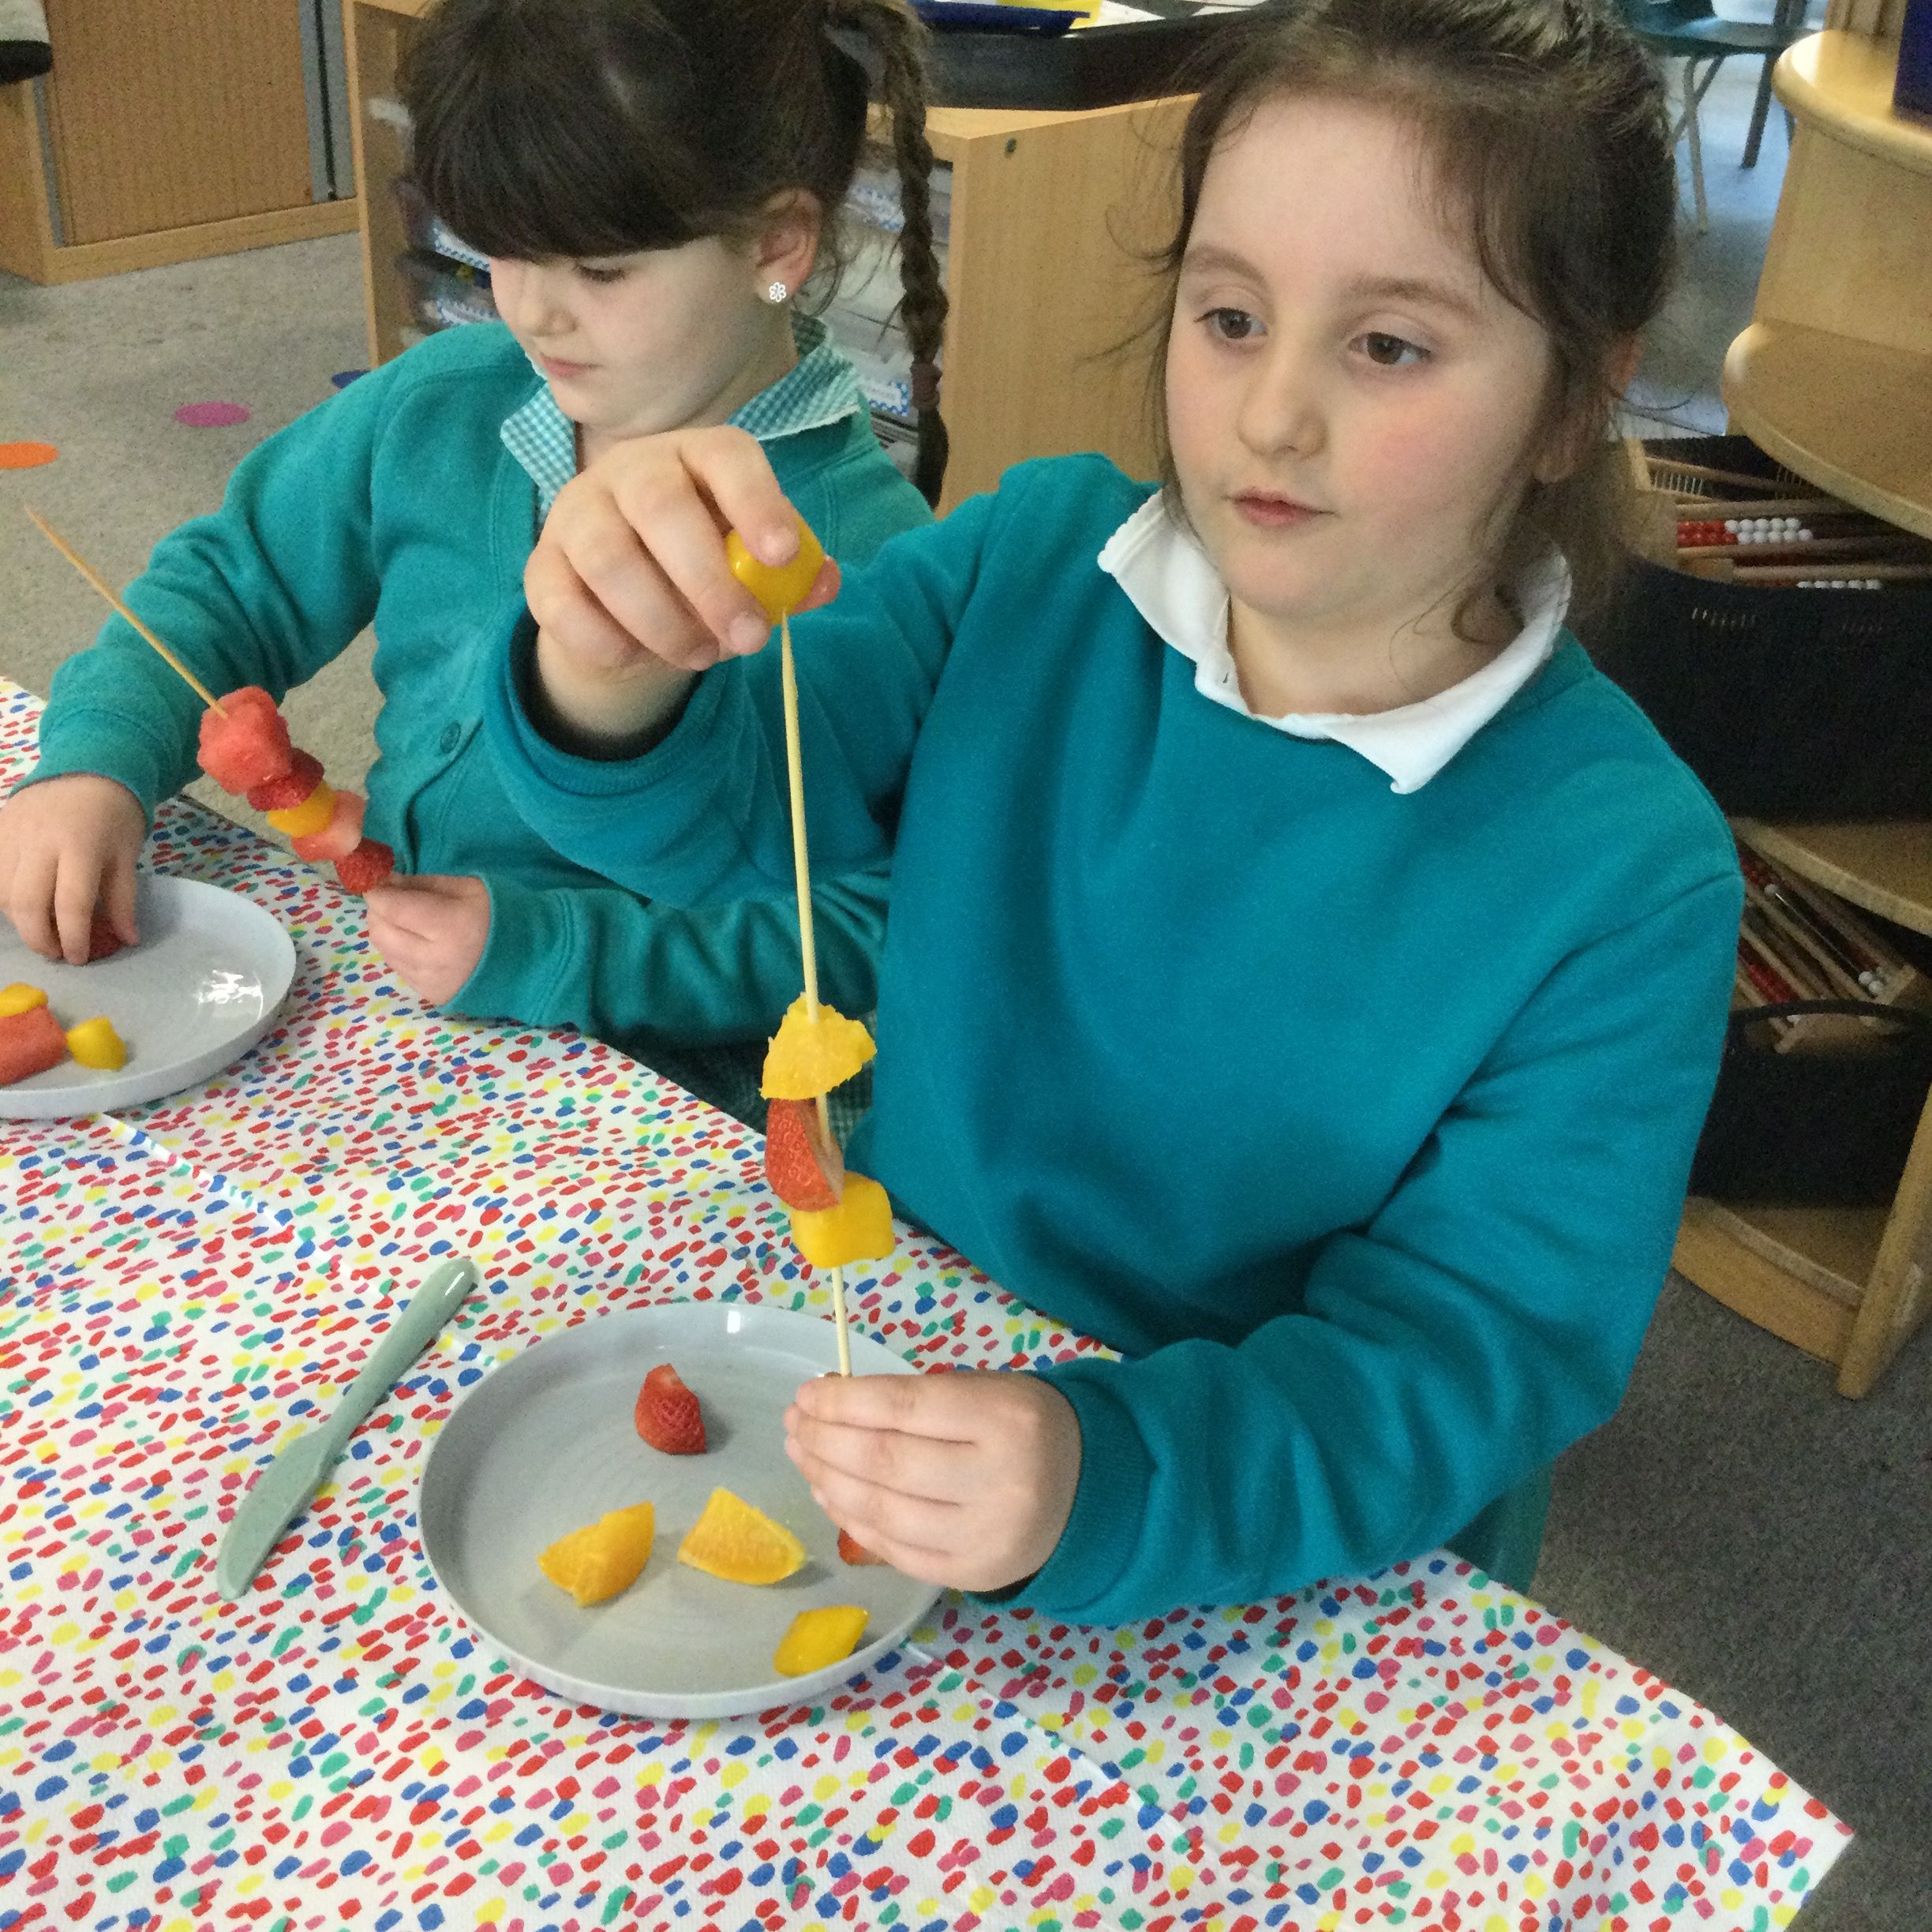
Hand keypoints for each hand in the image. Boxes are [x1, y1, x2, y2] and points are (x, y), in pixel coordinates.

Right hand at [0, 773, 144, 963]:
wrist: (86, 767)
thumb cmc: (114, 814)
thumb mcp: (127, 854)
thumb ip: (123, 899)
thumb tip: (126, 940)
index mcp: (80, 845)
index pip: (70, 903)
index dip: (73, 938)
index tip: (80, 958)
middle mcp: (39, 841)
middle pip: (26, 903)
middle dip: (40, 938)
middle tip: (58, 952)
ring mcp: (11, 835)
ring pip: (4, 893)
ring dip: (21, 921)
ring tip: (44, 931)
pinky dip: (6, 899)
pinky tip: (26, 906)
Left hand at [363, 873, 490, 1005]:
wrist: (531, 961)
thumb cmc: (501, 915)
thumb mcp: (466, 888)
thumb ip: (422, 884)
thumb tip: (385, 881)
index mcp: (449, 926)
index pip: (391, 907)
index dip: (377, 891)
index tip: (378, 881)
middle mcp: (435, 959)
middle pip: (380, 931)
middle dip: (379, 911)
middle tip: (394, 900)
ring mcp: (431, 982)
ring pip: (385, 951)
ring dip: (388, 932)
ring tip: (408, 922)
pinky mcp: (431, 996)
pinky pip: (399, 968)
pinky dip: (401, 952)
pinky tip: (421, 944)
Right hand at [526, 424, 838, 743]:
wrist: (623, 599)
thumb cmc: (701, 565)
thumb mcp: (750, 565)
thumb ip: (790, 574)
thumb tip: (824, 582)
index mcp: (695, 458)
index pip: (726, 458)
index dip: (756, 503)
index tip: (780, 556)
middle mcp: (631, 471)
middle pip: (660, 505)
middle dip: (710, 581)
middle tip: (750, 638)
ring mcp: (577, 514)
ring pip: (608, 558)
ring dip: (662, 620)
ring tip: (702, 656)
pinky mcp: (541, 567)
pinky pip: (561, 603)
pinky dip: (605, 641)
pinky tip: (637, 656)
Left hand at [784, 1369, 1082, 1593]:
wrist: (1088, 1492)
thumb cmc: (1023, 1426)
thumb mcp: (986, 1391)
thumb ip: (918, 1399)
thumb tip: (831, 1406)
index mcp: (1004, 1418)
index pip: (903, 1409)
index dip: (843, 1402)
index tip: (807, 1393)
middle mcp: (998, 1481)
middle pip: (885, 1463)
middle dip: (825, 1441)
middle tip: (794, 1424)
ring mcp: (985, 1536)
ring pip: (882, 1512)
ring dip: (828, 1481)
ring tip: (803, 1454)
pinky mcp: (973, 1575)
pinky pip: (895, 1550)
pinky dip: (852, 1520)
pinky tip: (830, 1492)